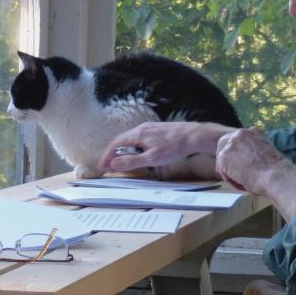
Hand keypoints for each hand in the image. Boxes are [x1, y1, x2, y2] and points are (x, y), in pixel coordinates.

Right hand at [98, 120, 236, 176]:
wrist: (193, 136)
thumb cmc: (174, 147)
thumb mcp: (151, 158)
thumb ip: (132, 161)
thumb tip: (113, 163)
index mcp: (138, 134)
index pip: (116, 144)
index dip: (107, 155)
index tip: (103, 166)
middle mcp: (141, 128)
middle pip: (121, 140)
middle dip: (113, 153)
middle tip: (108, 165)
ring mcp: (150, 128)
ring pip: (130, 139)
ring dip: (123, 150)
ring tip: (121, 161)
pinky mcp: (157, 130)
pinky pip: (139, 138)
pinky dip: (132, 147)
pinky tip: (137, 153)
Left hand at [216, 127, 286, 193]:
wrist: (276, 176)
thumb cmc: (276, 172)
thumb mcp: (266, 153)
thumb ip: (254, 151)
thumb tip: (246, 161)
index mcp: (253, 131)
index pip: (237, 140)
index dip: (236, 153)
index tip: (239, 164)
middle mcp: (241, 133)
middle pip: (224, 144)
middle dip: (226, 159)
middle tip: (231, 173)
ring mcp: (231, 143)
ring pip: (223, 160)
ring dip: (231, 172)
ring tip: (246, 181)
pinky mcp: (223, 156)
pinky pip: (222, 171)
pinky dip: (231, 180)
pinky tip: (243, 183)